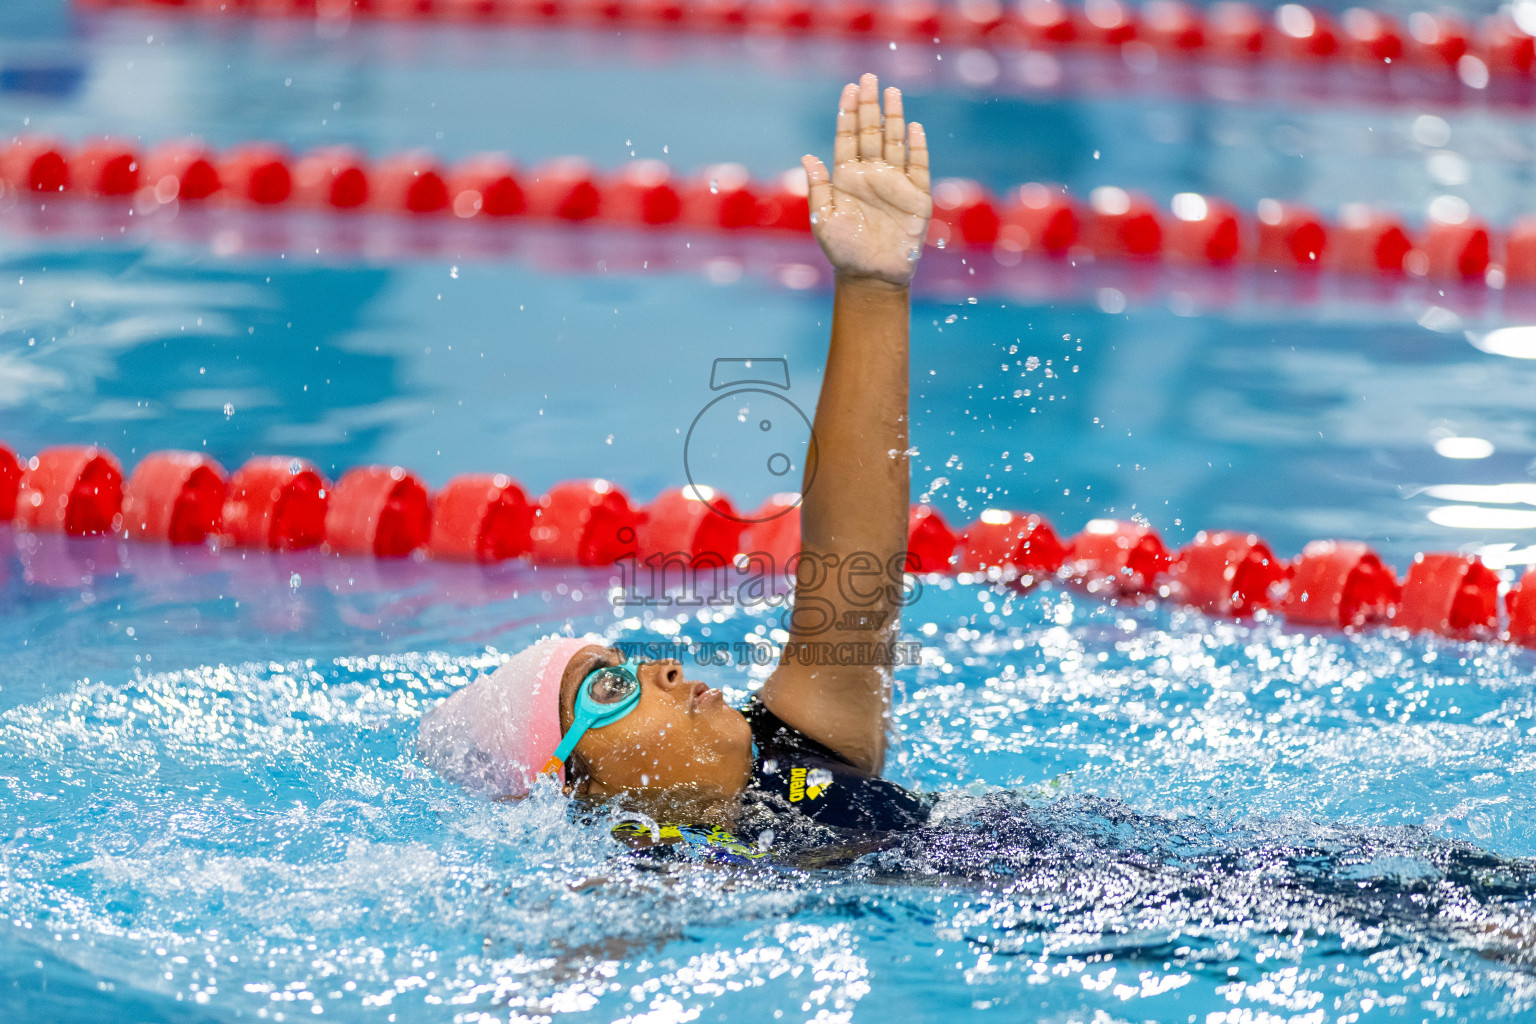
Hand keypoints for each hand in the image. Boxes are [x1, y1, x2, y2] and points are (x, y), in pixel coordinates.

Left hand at [802, 73, 931, 287]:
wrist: (870, 276)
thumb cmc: (843, 250)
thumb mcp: (823, 219)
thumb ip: (818, 188)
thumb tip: (808, 156)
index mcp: (847, 178)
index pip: (848, 138)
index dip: (848, 114)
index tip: (848, 89)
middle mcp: (871, 175)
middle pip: (871, 133)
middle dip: (869, 106)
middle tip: (868, 78)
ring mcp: (895, 183)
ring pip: (894, 142)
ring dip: (893, 118)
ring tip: (891, 93)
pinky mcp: (916, 197)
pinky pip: (919, 167)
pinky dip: (917, 147)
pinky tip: (913, 128)